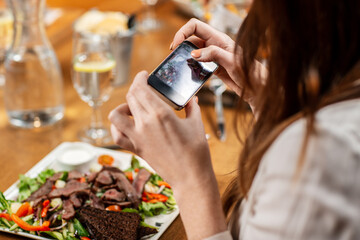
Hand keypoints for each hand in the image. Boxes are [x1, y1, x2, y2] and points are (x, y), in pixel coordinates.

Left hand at [109, 71, 226, 237]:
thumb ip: (192, 107)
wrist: (190, 176)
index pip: (141, 88)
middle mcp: (145, 124)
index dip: (140, 78)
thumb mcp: (196, 124)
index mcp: (160, 114)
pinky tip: (126, 125)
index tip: (144, 75)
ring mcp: (138, 137)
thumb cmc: (196, 151)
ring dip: (122, 106)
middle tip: (143, 87)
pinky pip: (117, 135)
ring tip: (134, 108)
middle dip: (135, 87)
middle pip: (130, 97)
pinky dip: (117, 127)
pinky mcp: (136, 149)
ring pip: (116, 114)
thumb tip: (191, 99)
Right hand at [171, 19, 266, 115]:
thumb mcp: (232, 62)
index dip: (182, 32)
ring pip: (193, 52)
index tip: (176, 45)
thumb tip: (194, 54)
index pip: (195, 26)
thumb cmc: (250, 73)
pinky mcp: (213, 67)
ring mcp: (213, 56)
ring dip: (185, 57)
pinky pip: (198, 64)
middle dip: (181, 45)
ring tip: (180, 66)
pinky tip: (190, 74)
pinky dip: (192, 67)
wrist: (257, 88)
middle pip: (191, 39)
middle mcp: (214, 45)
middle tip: (174, 57)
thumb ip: (213, 54)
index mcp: (219, 38)